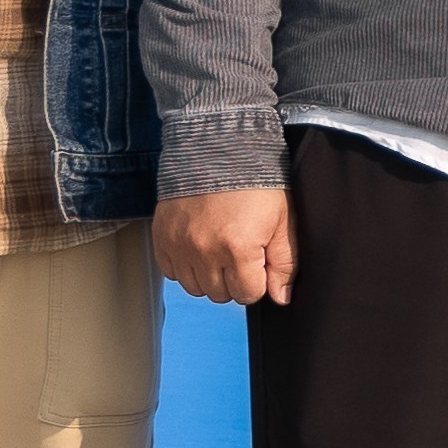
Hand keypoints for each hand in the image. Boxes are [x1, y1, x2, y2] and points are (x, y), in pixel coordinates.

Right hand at [154, 187, 293, 305]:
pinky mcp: (162, 238)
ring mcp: (179, 245)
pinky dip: (185, 265)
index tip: (258, 259)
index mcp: (238, 248)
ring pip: (195, 287)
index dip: (258, 279)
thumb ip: (285, 263)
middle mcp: (204, 251)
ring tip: (219, 248)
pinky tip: (199, 245)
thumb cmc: (256, 183)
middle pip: (221, 294)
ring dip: (209, 275)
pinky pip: (171, 272)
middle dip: (234, 279)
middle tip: (240, 251)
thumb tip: (281, 297)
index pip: (248, 294)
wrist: (219, 150)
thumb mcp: (283, 221)